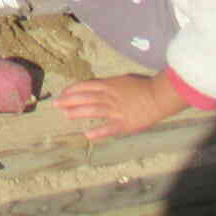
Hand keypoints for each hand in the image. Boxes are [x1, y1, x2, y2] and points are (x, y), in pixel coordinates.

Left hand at [56, 73, 188, 141]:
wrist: (159, 96)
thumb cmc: (142, 86)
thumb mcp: (122, 80)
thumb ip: (108, 85)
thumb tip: (93, 88)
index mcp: (110, 85)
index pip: (86, 85)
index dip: (72, 90)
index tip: (62, 93)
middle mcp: (110, 97)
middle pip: (86, 97)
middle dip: (69, 100)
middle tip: (56, 104)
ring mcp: (117, 111)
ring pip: (94, 111)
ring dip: (78, 113)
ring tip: (66, 115)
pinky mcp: (125, 124)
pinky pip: (109, 128)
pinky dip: (98, 131)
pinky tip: (87, 134)